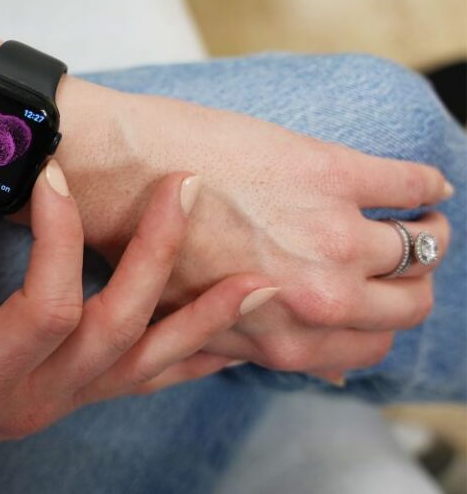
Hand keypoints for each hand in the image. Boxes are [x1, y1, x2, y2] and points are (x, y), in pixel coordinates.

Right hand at [0, 161, 272, 492]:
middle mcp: (41, 394)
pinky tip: (238, 333)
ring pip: (152, 361)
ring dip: (207, 317)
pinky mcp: (85, 396)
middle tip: (183, 190)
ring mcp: (71, 399)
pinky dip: (199, 355)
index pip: (47, 305)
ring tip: (258, 277)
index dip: (57, 236)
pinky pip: (153, 380)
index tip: (52, 175)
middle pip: (118, 326)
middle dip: (156, 254)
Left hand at [59, 92, 451, 380]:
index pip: (369, 349)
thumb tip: (320, 365)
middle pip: (410, 305)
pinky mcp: (330, 172)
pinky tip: (420, 186)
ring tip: (411, 217)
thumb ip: (254, 343)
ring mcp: (330, 234)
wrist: (112, 172)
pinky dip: (425, 186)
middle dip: (410, 287)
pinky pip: (412, 184)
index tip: (372, 300)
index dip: (376, 326)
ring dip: (426, 233)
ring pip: (423, 247)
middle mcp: (319, 297)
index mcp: (282, 339)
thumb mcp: (192, 322)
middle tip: (396, 260)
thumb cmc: (140, 246)